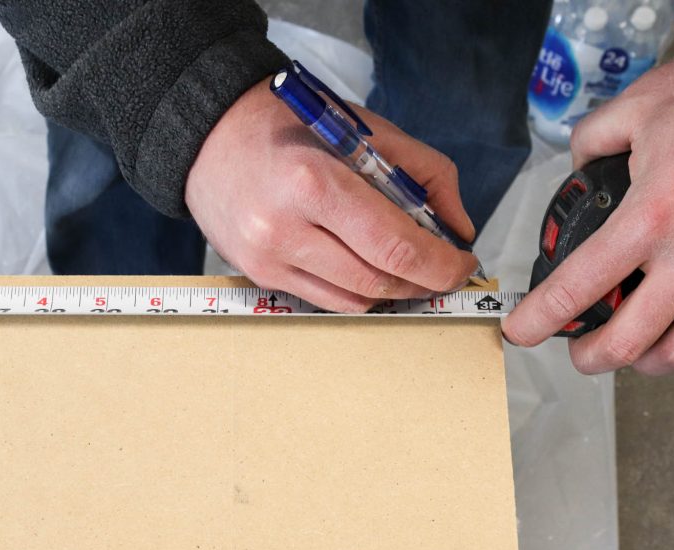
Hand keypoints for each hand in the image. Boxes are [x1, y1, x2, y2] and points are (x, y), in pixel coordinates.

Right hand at [185, 77, 478, 312]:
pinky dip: (358, 291)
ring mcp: (268, 258)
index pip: (394, 246)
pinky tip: (367, 268)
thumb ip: (425, 174)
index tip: (462, 264)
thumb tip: (458, 229)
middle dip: (423, 281)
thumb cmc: (291, 125)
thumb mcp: (365, 129)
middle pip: (377, 281)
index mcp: (315, 183)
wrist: (211, 134)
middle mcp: (285, 229)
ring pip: (354, 300)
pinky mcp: (259, 274)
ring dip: (392, 291)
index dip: (440, 265)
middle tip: (443, 269)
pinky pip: (325, 300)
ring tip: (406, 267)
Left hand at [503, 34, 673, 373]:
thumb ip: (592, 142)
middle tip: (577, 350)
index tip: (521, 331)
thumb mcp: (639, 105)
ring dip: (648, 357)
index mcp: (650, 216)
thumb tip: (578, 169)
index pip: (578, 287)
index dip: (540, 318)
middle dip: (591, 356)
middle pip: (630, 341)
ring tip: (630, 346)